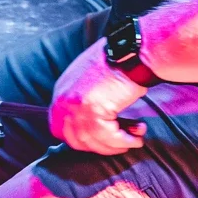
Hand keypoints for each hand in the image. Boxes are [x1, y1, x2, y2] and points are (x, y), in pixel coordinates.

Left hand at [48, 35, 150, 154]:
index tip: (102, 141)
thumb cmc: (119, 61)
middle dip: (99, 146)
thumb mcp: (91, 79)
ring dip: (116, 145)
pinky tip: (136, 137)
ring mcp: (75, 107)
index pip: (60, 129)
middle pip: (74, 140)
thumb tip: (92, 124)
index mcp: (61, 92)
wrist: (132, 51)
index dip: (82, 139)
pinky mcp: (93, 111)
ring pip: (93, 142)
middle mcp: (63, 100)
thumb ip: (84, 99)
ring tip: (134, 139)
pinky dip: (124, 141)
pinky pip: (108, 138)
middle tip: (119, 143)